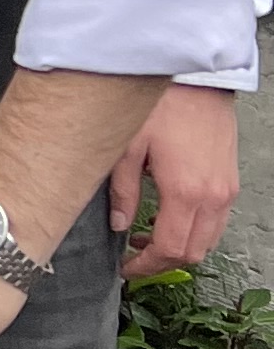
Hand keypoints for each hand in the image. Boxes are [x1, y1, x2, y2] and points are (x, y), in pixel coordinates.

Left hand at [111, 83, 241, 274]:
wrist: (199, 80)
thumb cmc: (165, 104)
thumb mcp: (128, 147)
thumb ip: (123, 191)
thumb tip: (119, 224)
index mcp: (185, 192)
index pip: (169, 249)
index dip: (146, 266)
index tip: (128, 268)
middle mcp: (212, 197)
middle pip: (192, 252)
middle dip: (162, 262)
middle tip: (135, 259)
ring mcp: (226, 190)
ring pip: (208, 240)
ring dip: (180, 247)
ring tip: (147, 238)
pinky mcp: (230, 181)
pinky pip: (216, 221)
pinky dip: (194, 230)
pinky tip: (170, 218)